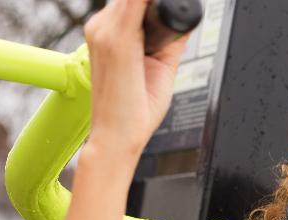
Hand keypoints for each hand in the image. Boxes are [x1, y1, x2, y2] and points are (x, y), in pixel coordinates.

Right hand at [83, 0, 189, 155]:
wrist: (116, 138)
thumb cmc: (133, 111)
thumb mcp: (160, 66)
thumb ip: (170, 42)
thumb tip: (184, 23)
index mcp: (109, 33)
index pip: (133, 1)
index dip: (153, 4)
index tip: (169, 14)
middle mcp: (103, 28)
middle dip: (157, 4)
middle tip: (175, 20)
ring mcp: (105, 32)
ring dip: (157, 5)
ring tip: (169, 30)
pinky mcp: (116, 40)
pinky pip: (135, 1)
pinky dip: (152, 4)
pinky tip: (165, 8)